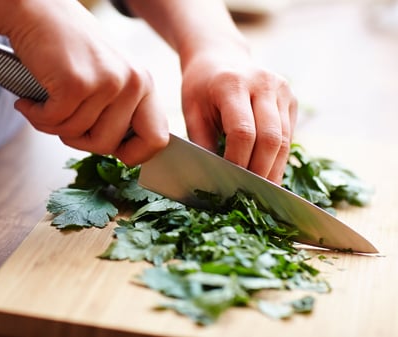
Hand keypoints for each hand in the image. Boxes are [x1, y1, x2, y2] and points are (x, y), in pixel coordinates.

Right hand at [6, 0, 168, 165]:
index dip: (133, 155)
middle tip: (62, 120)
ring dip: (51, 125)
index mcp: (143, 83)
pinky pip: (53, 123)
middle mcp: (131, 82)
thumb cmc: (68, 48)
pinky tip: (28, 101)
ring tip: (43, 103)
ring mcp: (106, 83)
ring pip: (76, 135)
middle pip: (107, 145)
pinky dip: (35, 116)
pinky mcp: (76, 84)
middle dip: (78, 140)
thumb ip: (119, 110)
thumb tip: (120, 152)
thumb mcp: (108, 76)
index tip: (110, 151)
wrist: (36, 11)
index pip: (157, 140)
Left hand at [180, 49, 297, 182]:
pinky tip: (267, 173)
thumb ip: (202, 143)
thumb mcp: (192, 111)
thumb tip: (213, 178)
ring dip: (274, 169)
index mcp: (232, 84)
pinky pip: (289, 135)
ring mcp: (282, 89)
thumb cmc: (200, 88)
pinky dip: (278, 157)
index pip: (243, 131)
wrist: (220, 56)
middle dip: (260, 171)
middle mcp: (263, 83)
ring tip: (261, 192)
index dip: (238, 161)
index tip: (229, 182)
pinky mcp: (291, 98)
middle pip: (271, 138)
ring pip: (285, 139)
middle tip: (250, 196)